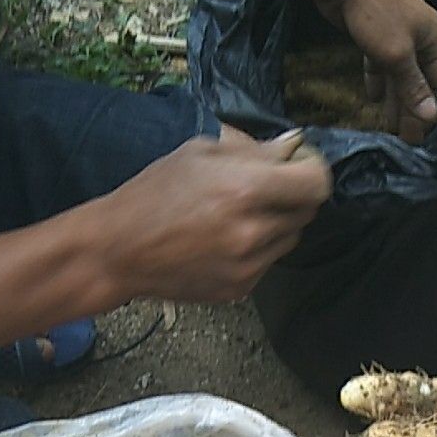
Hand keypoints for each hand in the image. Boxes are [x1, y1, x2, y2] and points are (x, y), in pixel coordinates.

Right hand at [105, 130, 331, 303]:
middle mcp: (254, 231)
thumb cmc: (154, 193)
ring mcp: (249, 265)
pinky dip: (257, 248)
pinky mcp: (241, 288)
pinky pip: (268, 262)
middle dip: (293, 194)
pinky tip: (224, 239)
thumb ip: (254, 150)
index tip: (301, 164)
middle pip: (307, 211)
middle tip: (265, 186)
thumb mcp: (200, 152)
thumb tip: (291, 147)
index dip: (312, 169)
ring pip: (290, 238)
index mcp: (246, 189)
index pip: (317, 183)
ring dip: (276, 222)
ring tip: (238, 214)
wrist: (120, 250)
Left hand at [315, 0, 436, 142]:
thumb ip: (414, 86)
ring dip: (396, 100)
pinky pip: (381, 63)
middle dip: (416, 110)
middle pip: (420, 80)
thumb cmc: (375, 12)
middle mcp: (419, 35)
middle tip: (412, 140)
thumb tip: (432, 115)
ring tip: (393, 127)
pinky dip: (379, 81)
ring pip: (400, 74)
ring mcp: (396, 33)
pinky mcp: (374, 33)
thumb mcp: (398, 54)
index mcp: (433, 37)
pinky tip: (373, 98)